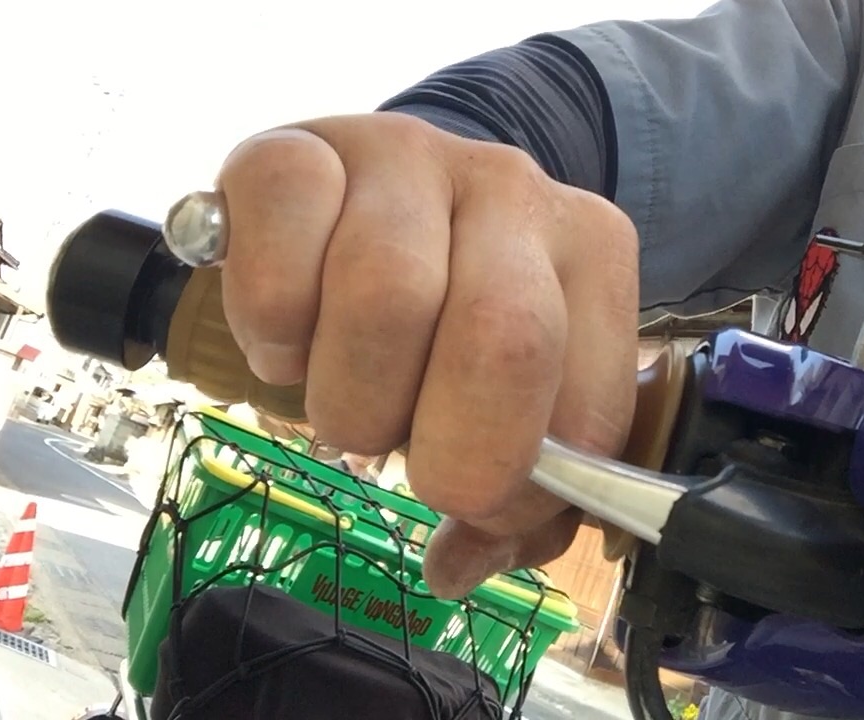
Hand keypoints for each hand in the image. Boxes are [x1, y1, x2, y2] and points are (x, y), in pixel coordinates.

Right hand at [216, 113, 639, 596]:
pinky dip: (272, 331)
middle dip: (445, 446)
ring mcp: (406, 156)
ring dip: (349, 395)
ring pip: (387, 301)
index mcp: (591, 254)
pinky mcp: (298, 149)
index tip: (471, 504)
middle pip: (505, 340)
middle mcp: (514, 190)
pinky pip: (280, 262)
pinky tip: (285, 334)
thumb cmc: (444, 308)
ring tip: (342, 387)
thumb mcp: (503, 392)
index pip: (586, 413)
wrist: (364, 191)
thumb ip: (510, 490)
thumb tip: (457, 567)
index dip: (517, 494)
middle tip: (400, 449)